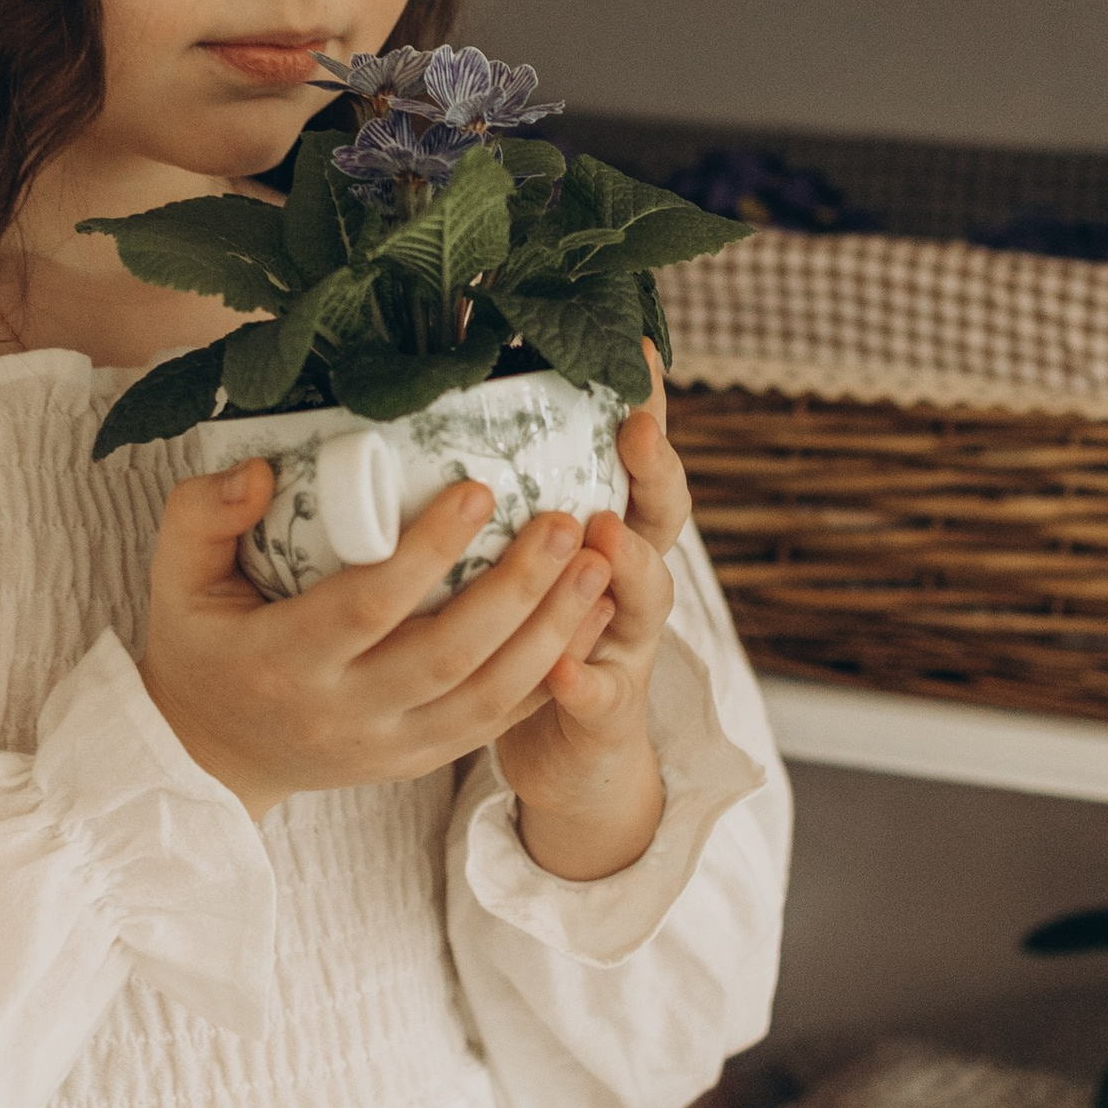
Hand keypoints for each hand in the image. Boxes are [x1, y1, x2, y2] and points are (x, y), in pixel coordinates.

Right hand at [141, 466, 616, 825]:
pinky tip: (590, 624)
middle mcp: (342, 713)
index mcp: (283, 658)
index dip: (428, 552)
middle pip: (447, 656)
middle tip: (566, 524)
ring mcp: (387, 746)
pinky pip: (496, 726)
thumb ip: (202, 512)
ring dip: (552, 635)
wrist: (211, 757)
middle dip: (518, 591)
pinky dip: (550, 677)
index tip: (480, 490)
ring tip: (597, 568)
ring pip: (487, 699)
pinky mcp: (419, 762)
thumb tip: (264, 468)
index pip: (367, 606)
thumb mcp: (175, 577)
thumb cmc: (199, 646)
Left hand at [495, 356, 687, 883]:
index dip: (642, 408)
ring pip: (645, 600)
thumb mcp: (524, 548)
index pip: (636, 459)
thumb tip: (449, 377)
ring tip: (604, 539)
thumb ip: (504, 479)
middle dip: (654, 472)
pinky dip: (587, 682)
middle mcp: (630, 580)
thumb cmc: (524, 629)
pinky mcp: (607, 711)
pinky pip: (602, 696)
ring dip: (631, 567)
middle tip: (635, 433)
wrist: (568, 751)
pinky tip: (567, 671)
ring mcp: (626, 646)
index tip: (636, 355)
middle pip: (659, 517)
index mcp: (610, 529)